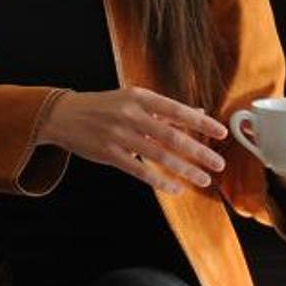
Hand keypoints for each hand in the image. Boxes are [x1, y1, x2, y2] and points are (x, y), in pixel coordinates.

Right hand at [39, 88, 229, 197]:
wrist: (64, 115)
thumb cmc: (104, 106)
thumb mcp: (133, 99)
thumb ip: (164, 109)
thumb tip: (198, 113)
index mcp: (139, 97)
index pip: (177, 110)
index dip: (200, 122)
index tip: (220, 132)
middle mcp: (130, 114)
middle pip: (171, 135)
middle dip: (197, 151)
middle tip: (218, 163)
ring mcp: (119, 135)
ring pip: (158, 155)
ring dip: (183, 169)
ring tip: (203, 178)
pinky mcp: (109, 154)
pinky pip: (139, 170)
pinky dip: (159, 180)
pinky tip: (175, 188)